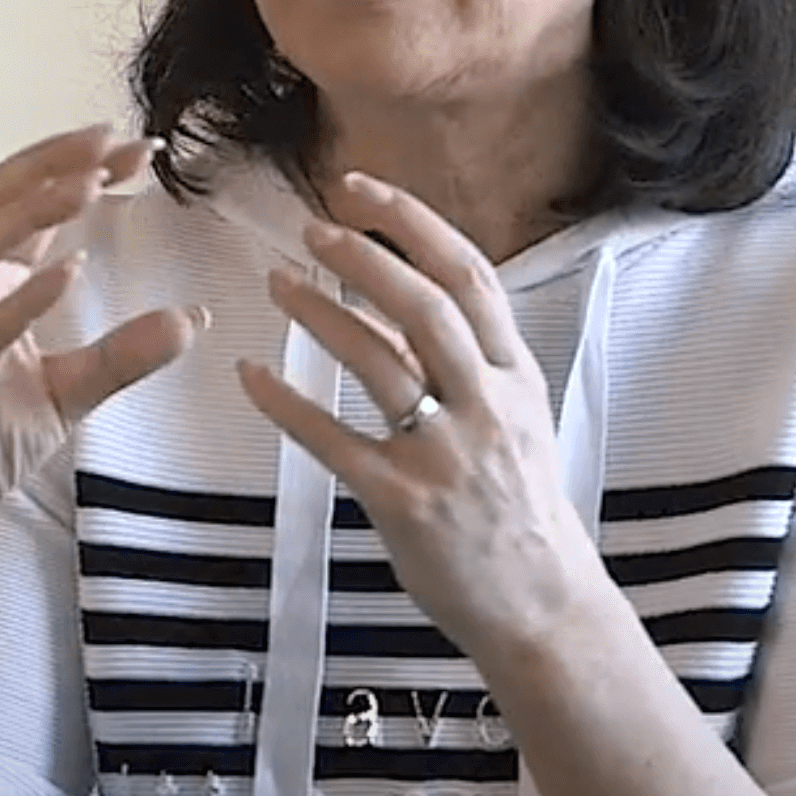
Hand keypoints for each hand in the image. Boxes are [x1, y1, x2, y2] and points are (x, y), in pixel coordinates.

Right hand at [0, 124, 205, 569]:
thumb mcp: (71, 392)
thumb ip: (124, 354)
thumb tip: (193, 319)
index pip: (24, 206)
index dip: (74, 169)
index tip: (138, 148)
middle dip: (51, 165)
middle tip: (112, 140)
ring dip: (33, 209)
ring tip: (91, 183)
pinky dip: (24, 297)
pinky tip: (70, 270)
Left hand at [236, 171, 593, 658]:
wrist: (542, 605)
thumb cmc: (522, 509)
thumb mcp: (518, 421)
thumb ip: (470, 363)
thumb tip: (406, 304)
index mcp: (516, 377)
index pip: (469, 276)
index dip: (413, 224)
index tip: (363, 190)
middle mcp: (486, 405)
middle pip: (423, 307)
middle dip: (363, 258)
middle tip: (312, 230)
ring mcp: (445, 454)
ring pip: (378, 363)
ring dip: (320, 314)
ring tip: (277, 284)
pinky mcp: (403, 501)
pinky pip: (333, 441)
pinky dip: (287, 404)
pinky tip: (252, 376)